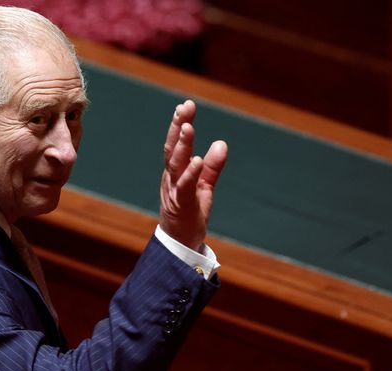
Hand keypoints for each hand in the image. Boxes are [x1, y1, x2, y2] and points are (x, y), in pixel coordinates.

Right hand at [159, 100, 227, 250]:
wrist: (182, 244)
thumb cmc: (190, 214)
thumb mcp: (204, 187)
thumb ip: (212, 167)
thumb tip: (221, 143)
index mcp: (175, 172)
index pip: (176, 144)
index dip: (180, 124)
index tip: (186, 105)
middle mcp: (171, 178)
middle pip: (173, 148)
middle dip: (178, 127)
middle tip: (185, 107)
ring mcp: (174, 190)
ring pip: (175, 164)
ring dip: (182, 145)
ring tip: (189, 127)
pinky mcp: (181, 204)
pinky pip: (185, 186)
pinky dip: (191, 173)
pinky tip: (198, 160)